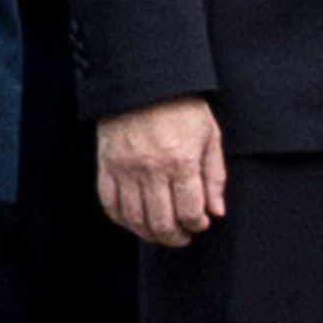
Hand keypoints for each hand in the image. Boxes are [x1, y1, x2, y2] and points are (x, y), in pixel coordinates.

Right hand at [96, 96, 226, 248]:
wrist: (144, 84)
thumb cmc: (181, 108)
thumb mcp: (210, 137)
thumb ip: (214, 176)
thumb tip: (215, 211)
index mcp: (182, 162)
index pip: (190, 212)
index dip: (197, 225)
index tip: (200, 224)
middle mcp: (151, 170)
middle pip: (162, 221)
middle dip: (175, 237)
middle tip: (181, 237)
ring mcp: (125, 169)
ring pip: (135, 218)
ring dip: (148, 233)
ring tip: (159, 233)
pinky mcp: (106, 166)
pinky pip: (109, 203)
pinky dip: (121, 219)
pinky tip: (133, 221)